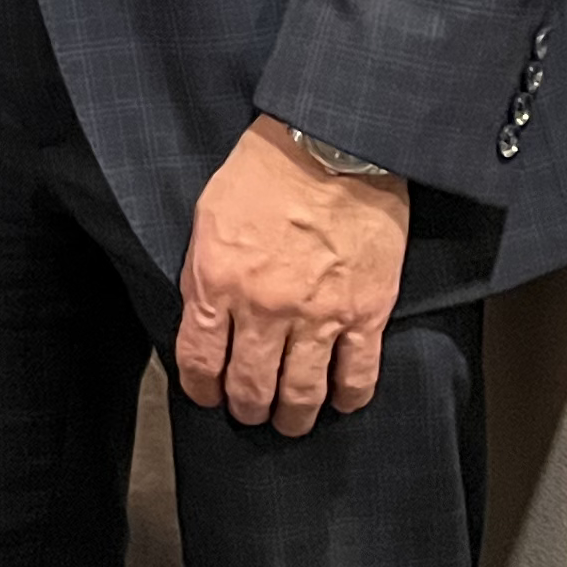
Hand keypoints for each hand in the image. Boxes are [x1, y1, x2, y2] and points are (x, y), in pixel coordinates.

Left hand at [174, 116, 410, 435]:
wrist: (332, 145)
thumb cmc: (266, 171)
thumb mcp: (209, 216)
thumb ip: (203, 274)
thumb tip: (203, 318)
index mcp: (218, 282)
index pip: (200, 361)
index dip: (202, 389)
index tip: (207, 395)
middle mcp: (265, 309)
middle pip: (250, 387)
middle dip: (246, 408)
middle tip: (249, 411)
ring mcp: (318, 316)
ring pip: (301, 395)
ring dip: (292, 417)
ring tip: (289, 421)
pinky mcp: (365, 314)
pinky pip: (357, 376)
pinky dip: (347, 398)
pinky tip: (340, 401)